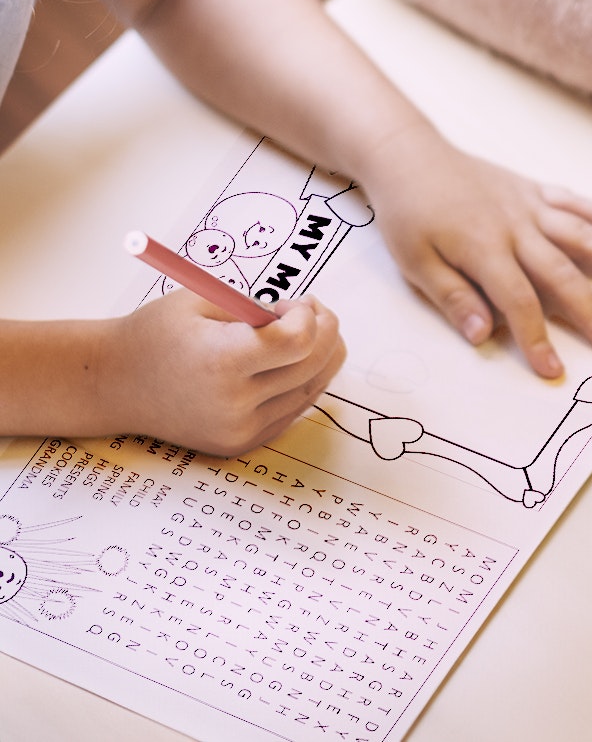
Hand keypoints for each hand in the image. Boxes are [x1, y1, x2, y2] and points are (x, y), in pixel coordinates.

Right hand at [96, 290, 345, 454]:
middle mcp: (233, 403)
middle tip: (310, 310)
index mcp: (222, 360)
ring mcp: (238, 429)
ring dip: (321, 357)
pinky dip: (302, 383)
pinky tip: (289, 361)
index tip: (292, 302)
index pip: (299, 340)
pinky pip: (293, 411)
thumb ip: (258, 309)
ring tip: (300, 333)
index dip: (309, 315)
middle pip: (313, 366)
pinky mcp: (239, 444)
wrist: (114, 384)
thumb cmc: (156, 334)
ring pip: (311, 390)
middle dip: (325, 330)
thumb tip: (306, 316)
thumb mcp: (204, 300)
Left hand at [361, 126, 591, 377]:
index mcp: (483, 249)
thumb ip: (452, 297)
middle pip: (562, 274)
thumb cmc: (409, 213)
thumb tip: (482, 335)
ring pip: (583, 235)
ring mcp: (529, 205)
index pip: (518, 302)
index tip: (553, 371)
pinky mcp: (534, 189)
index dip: (537, 338)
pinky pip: (576, 201)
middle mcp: (515, 226)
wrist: (410, 156)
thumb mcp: (414, 262)